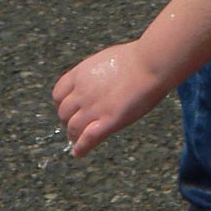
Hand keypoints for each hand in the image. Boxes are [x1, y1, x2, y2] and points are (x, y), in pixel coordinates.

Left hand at [53, 40, 165, 157]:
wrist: (151, 63)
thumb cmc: (137, 58)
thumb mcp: (106, 59)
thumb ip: (96, 73)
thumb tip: (99, 79)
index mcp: (80, 74)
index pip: (58, 94)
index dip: (62, 104)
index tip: (68, 109)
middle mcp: (82, 92)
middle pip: (64, 113)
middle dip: (69, 120)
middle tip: (76, 125)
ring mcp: (93, 107)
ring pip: (73, 128)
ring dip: (75, 135)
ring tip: (79, 139)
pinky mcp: (108, 120)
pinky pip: (87, 139)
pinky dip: (81, 148)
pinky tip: (79, 152)